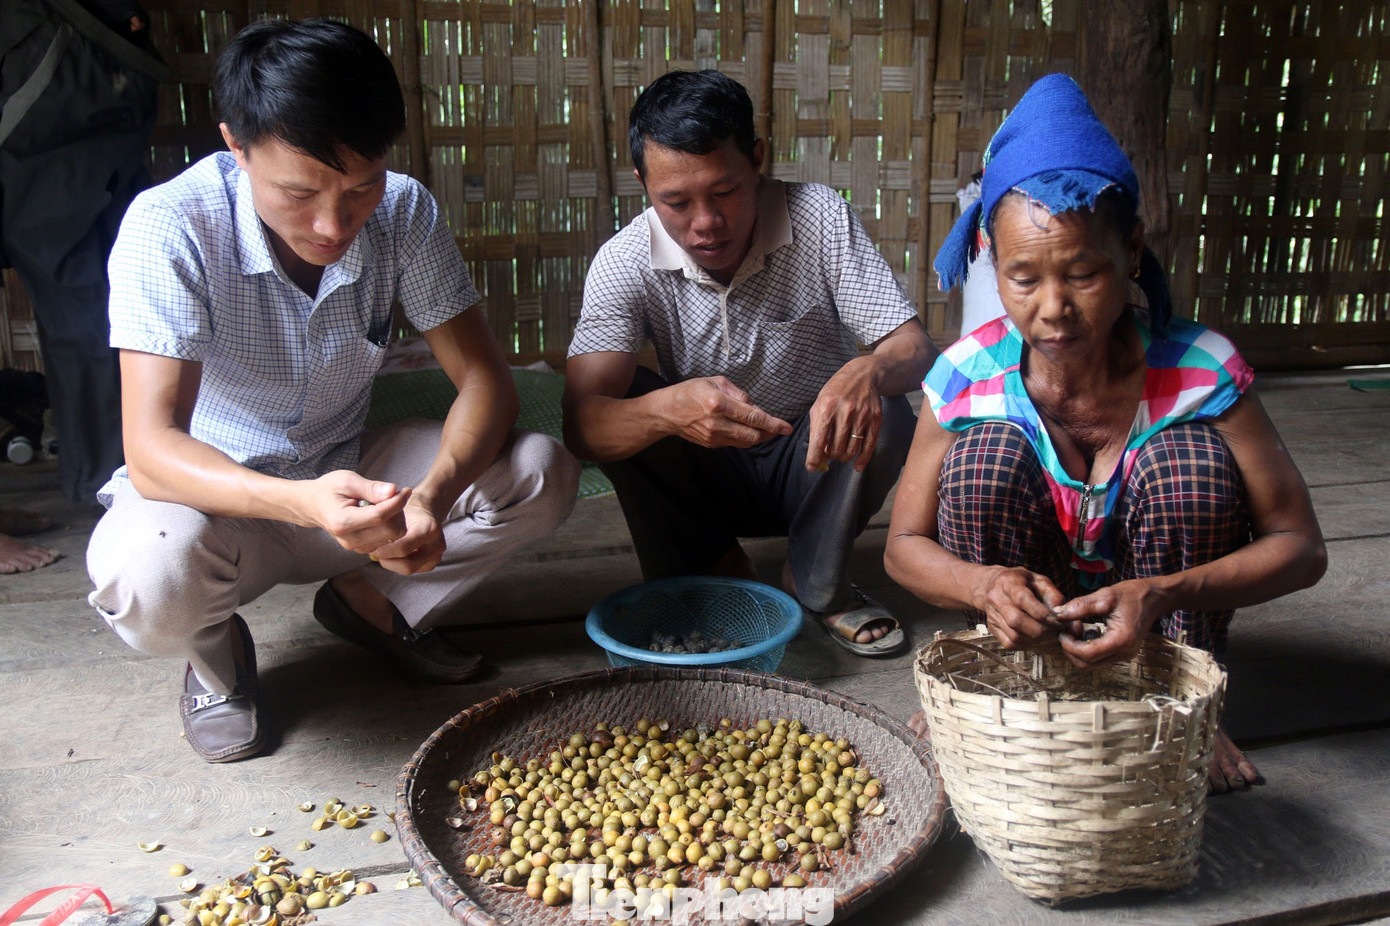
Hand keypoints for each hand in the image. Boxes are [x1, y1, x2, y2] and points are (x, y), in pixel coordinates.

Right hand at [306, 471, 411, 553]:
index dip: (398, 502)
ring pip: (393, 536)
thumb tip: (393, 491)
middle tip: (392, 495)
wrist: (313, 506)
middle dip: (398, 511)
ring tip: (381, 503)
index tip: (405, 490)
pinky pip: (388, 539)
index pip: (381, 516)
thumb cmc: (329, 489)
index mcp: (343, 522)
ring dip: (395, 518)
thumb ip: (371, 488)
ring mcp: (356, 547)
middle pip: (391, 530)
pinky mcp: (363, 549)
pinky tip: (379, 514)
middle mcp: (350, 540)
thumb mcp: (348, 480)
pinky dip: (390, 525)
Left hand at [369, 494, 446, 574]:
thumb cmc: (407, 509)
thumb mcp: (395, 512)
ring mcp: (436, 555)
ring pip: (409, 569)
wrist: (425, 509)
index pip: (403, 548)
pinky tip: (393, 554)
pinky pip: (413, 570)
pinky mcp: (433, 562)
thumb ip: (385, 525)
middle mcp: (437, 544)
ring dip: (393, 563)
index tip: (373, 545)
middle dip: (388, 560)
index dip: (384, 550)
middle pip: (407, 565)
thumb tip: (368, 544)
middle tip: (377, 552)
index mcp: (429, 529)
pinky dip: (400, 564)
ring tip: (384, 552)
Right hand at [665, 377, 791, 447]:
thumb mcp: (715, 382)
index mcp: (719, 403)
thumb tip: (755, 406)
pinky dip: (745, 437)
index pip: (753, 417)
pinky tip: (746, 429)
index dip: (773, 424)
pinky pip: (735, 443)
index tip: (786, 427)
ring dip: (759, 436)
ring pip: (746, 442)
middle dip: (769, 433)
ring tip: (765, 429)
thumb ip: (738, 393)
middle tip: (778, 428)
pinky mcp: (712, 444)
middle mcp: (717, 423)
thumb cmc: (690, 392)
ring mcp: (714, 436)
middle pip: (753, 435)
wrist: (667, 412)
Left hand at [805, 358, 882, 472]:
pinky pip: (868, 446)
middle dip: (830, 456)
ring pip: (851, 450)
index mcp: (827, 408)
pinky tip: (857, 465)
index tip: (811, 467)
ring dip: (843, 457)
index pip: (819, 440)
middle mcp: (845, 413)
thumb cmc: (836, 391)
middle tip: (829, 452)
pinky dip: (862, 460)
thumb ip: (815, 428)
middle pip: (836, 449)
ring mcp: (862, 417)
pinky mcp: (875, 420)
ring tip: (840, 451)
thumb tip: (816, 454)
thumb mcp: (819, 403)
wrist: (863, 375)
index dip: (814, 458)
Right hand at [975, 566, 1068, 648]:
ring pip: (1014, 635)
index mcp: (1008, 582)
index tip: (1058, 621)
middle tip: (1055, 631)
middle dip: (1041, 630)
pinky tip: (1034, 638)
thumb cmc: (1021, 582)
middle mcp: (996, 598)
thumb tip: (1062, 615)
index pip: (1022, 599)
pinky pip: (1009, 643)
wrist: (994, 585)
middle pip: (1016, 620)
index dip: (1043, 614)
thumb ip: (1053, 595)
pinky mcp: (992, 628)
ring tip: (1047, 635)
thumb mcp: (1040, 580)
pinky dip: (1026, 644)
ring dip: (1035, 639)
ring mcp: (992, 614)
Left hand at [1052, 579, 1167, 667]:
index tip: (1062, 633)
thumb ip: (1081, 606)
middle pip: (1087, 664)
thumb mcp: (1105, 596)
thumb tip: (1058, 614)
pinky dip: (1087, 648)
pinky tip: (1087, 631)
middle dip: (1071, 650)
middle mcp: (1124, 652)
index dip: (1069, 646)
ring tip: (1076, 629)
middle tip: (1066, 631)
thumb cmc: (1132, 594)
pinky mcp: (1122, 653)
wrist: (1154, 598)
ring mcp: (1125, 655)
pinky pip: (1099, 658)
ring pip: (1092, 663)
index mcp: (1121, 640)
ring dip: (1078, 650)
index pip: (1088, 655)